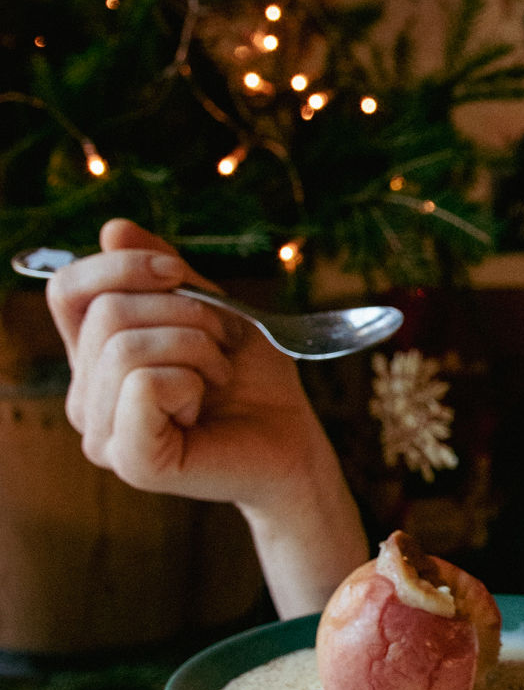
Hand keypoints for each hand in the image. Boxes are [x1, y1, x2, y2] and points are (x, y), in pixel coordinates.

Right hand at [48, 219, 367, 613]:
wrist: (292, 438)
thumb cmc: (251, 378)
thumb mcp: (210, 308)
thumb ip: (161, 271)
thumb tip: (113, 228)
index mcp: (93, 359)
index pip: (66, 290)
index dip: (119, 265)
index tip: (178, 272)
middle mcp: (85, 397)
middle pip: (106, 312)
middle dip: (183, 313)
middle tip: (220, 346)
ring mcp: (102, 434)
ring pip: (124, 346)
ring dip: (194, 348)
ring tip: (216, 377)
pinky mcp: (130, 460)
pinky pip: (143, 384)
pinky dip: (189, 381)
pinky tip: (203, 406)